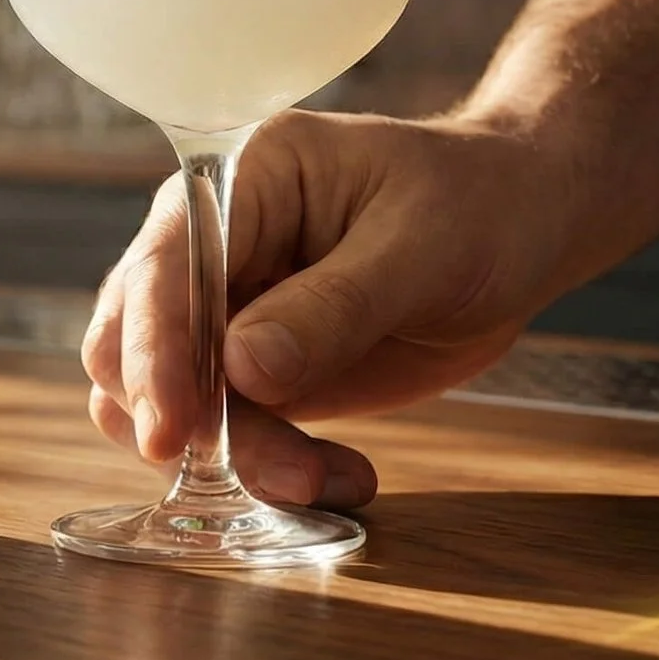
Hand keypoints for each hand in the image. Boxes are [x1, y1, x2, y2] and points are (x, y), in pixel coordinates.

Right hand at [81, 109, 580, 509]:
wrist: (522, 226)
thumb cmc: (477, 206)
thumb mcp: (420, 247)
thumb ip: (332, 306)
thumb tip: (241, 368)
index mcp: (240, 180)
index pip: (164, 264)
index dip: (154, 349)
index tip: (169, 431)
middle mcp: (214, 242)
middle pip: (137, 338)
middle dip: (187, 416)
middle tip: (272, 470)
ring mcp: (228, 307)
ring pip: (171, 398)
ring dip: (232, 453)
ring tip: (322, 479)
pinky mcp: (254, 367)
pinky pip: (225, 430)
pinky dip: (265, 467)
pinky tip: (338, 477)